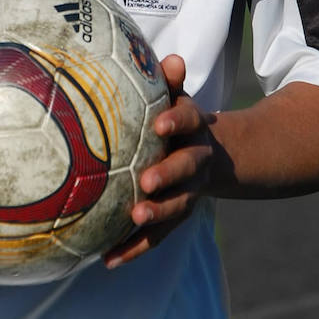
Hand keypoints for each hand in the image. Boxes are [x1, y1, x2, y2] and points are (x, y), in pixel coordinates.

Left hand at [104, 54, 214, 268]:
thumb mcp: (177, 96)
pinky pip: (156, 236)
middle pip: (185, 170)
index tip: (159, 123)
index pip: (188, 120)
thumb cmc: (176, 118)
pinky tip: (107, 260)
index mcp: (193, 128)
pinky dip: (133, 249)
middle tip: (146, 182)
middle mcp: (194, 162)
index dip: (175, 121)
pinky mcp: (173, 218)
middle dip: (168, 176)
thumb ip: (169, 81)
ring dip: (156, 214)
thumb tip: (172, 58)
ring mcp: (187, 193)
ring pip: (176, 207)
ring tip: (135, 218)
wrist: (211, 154)